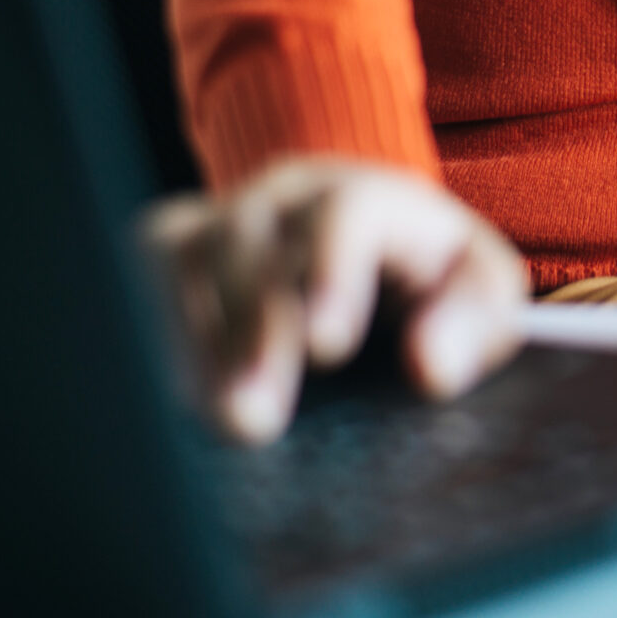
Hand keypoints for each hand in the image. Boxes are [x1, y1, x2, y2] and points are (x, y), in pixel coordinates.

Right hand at [140, 157, 528, 444]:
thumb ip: (472, 326)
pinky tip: (168, 398)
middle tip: (252, 420)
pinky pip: (138, 277)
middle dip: (251, 330)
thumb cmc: (432, 285)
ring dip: (191, 342)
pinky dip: (151, 334)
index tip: (327, 345)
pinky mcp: (170, 250)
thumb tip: (431, 366)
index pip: (348, 212)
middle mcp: (286, 195)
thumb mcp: (478, 297)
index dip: (333, 272)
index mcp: (372, 196)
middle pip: (251, 240)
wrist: (370, 256)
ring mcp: (220, 217)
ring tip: (209, 422)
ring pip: (183, 256)